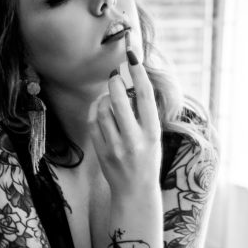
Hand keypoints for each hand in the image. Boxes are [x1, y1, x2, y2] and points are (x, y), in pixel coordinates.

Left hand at [87, 43, 161, 194]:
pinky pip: (93, 122)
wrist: (136, 191)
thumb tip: (130, 83)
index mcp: (152, 132)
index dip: (138, 73)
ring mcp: (116, 147)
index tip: (132, 56)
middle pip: (118, 99)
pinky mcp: (101, 152)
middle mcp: (134, 139)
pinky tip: (101, 110)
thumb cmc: (147, 159)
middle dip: (115, 82)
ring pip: (103, 109)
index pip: (144, 96)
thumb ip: (143, 114)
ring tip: (110, 98)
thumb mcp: (154, 137)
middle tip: (115, 76)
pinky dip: (96, 111)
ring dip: (104, 97)